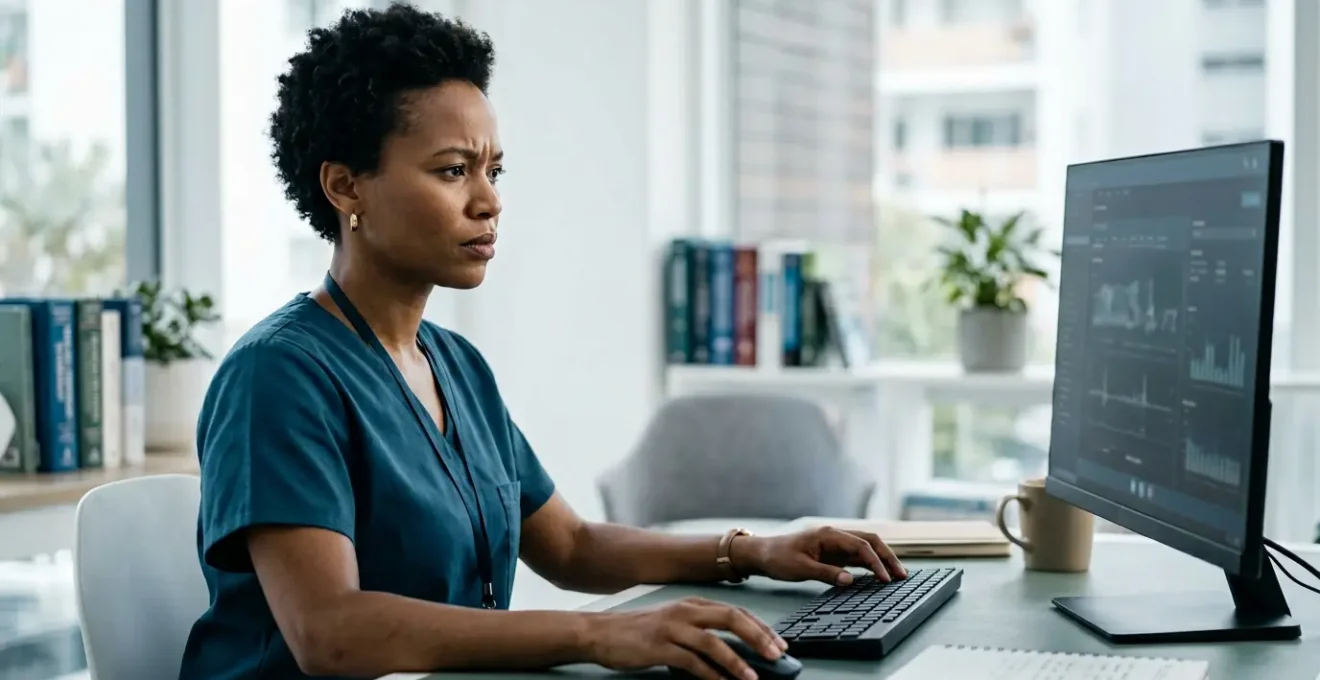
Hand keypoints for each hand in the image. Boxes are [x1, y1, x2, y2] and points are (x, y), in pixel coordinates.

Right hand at [583, 596, 787, 679]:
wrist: (601, 633)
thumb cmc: (639, 630)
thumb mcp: (674, 622)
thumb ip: (701, 631)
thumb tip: (735, 650)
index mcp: (693, 604)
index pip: (736, 611)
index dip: (761, 627)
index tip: (779, 643)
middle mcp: (685, 611)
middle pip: (732, 619)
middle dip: (759, 638)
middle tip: (777, 655)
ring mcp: (672, 628)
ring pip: (714, 642)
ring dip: (737, 662)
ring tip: (752, 678)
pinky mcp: (659, 646)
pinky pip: (691, 662)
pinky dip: (710, 675)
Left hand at [733, 526, 906, 585]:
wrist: (763, 554)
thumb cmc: (778, 558)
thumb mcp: (800, 568)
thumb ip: (826, 574)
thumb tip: (850, 580)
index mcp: (828, 534)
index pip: (860, 546)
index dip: (875, 562)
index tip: (884, 579)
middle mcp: (835, 535)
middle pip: (870, 541)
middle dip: (888, 557)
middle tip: (901, 575)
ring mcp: (836, 544)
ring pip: (866, 548)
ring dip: (882, 559)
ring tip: (897, 575)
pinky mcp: (834, 553)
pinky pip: (858, 556)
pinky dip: (871, 564)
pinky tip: (879, 575)